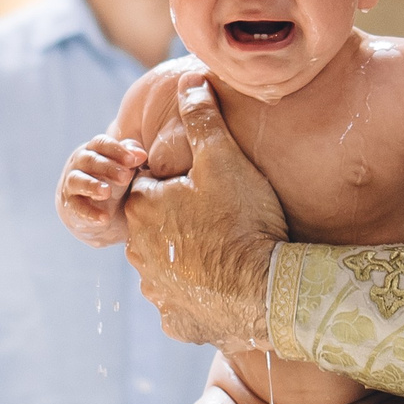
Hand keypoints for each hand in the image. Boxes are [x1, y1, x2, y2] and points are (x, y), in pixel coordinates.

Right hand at [59, 135, 146, 243]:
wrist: (100, 211)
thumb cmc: (115, 181)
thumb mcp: (126, 168)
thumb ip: (131, 157)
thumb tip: (141, 154)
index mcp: (94, 150)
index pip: (101, 143)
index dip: (116, 150)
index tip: (134, 160)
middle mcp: (79, 164)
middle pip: (90, 160)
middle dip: (108, 167)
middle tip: (126, 177)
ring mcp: (72, 184)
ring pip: (77, 180)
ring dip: (92, 185)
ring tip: (106, 192)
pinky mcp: (70, 206)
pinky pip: (76, 208)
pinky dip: (90, 213)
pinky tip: (104, 218)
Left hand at [121, 72, 284, 348]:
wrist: (265, 289)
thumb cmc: (243, 219)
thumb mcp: (224, 158)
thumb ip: (202, 118)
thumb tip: (189, 81)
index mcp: (141, 210)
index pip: (150, 188)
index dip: (181, 185)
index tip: (208, 189)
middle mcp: (138, 253)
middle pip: (156, 228)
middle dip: (181, 222)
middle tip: (222, 219)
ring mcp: (156, 292)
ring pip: (167, 267)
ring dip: (188, 261)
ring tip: (227, 253)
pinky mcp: (177, 322)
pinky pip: (184, 305)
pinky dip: (200, 298)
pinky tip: (226, 288)